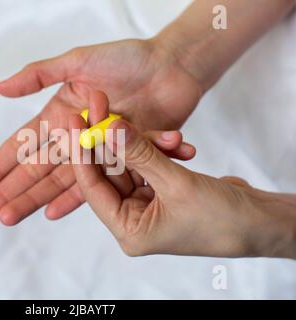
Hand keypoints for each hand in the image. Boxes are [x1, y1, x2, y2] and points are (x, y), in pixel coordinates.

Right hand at [0, 39, 201, 226]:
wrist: (172, 69)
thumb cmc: (128, 59)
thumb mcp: (79, 62)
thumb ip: (40, 75)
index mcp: (60, 116)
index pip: (20, 146)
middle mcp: (73, 139)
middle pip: (34, 171)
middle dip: (7, 193)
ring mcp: (95, 154)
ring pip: (59, 183)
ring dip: (34, 201)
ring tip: (9, 217)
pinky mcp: (120, 163)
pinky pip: (98, 185)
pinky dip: (75, 199)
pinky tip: (53, 214)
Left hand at [70, 116, 295, 258]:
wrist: (262, 222)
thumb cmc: (222, 219)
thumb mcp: (176, 184)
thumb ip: (140, 154)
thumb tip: (109, 129)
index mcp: (129, 230)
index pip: (93, 188)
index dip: (82, 154)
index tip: (75, 123)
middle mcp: (134, 219)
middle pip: (108, 173)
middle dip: (105, 141)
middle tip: (96, 107)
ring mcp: (148, 204)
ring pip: (129, 165)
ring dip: (136, 143)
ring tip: (128, 116)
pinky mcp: (162, 192)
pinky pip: (148, 165)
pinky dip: (156, 150)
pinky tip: (168, 139)